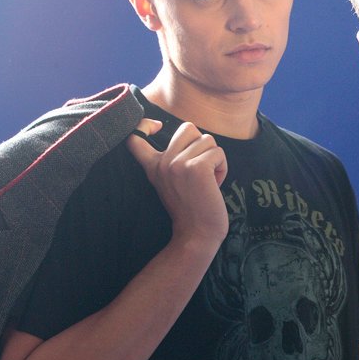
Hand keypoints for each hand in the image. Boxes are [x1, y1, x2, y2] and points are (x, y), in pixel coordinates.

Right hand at [126, 118, 228, 245]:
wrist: (197, 234)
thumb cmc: (191, 207)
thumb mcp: (172, 181)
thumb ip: (174, 159)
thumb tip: (192, 132)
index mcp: (154, 166)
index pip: (135, 138)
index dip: (143, 125)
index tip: (155, 126)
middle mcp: (163, 162)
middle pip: (188, 127)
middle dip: (201, 144)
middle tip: (201, 168)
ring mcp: (179, 164)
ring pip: (208, 140)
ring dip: (214, 158)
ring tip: (208, 180)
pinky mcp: (197, 168)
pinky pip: (219, 153)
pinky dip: (223, 167)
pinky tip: (215, 184)